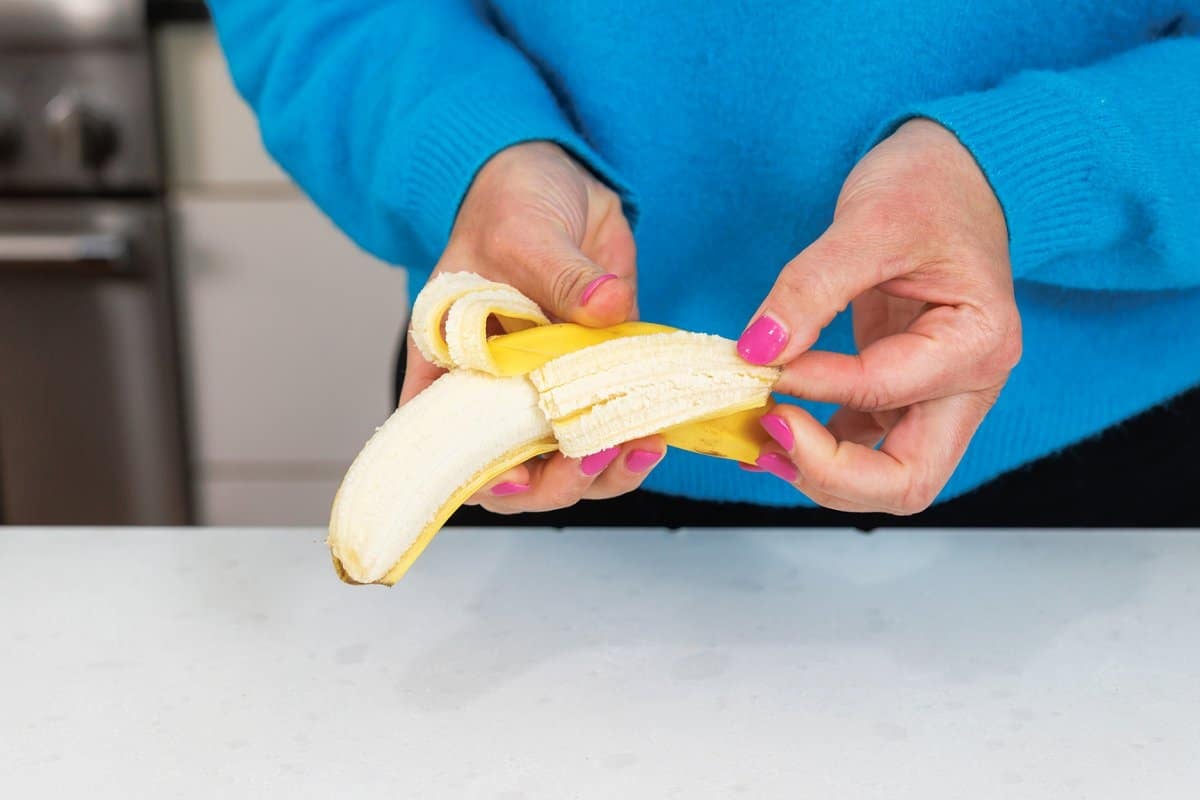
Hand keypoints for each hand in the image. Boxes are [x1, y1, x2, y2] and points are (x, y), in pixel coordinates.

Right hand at [399, 141, 664, 512]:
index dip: (470, 475)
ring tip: (637, 447)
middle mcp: (498, 390)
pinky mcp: (601, 376)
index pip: (443, 445)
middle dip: (554, 481)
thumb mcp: (524, 232)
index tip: (513, 477)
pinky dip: (635, 441)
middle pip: (514, 471)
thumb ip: (561, 275)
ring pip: (569, 463)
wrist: (560, 180)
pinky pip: (614, 428)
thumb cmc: (511, 203)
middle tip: (589, 456)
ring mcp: (551, 389)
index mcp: (452, 365)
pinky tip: (657, 431)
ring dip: (603, 473)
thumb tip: (606, 305)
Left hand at [739, 119, 1021, 513]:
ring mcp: (936, 396)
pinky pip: (862, 445)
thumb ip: (811, 289)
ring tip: (758, 436)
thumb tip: (758, 350)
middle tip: (767, 434)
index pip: (882, 392)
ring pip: (885, 478)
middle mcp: (967, 385)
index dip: (812, 385)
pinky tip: (769, 429)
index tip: (758, 361)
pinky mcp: (902, 391)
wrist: (953, 168)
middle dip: (830, 474)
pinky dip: (817, 448)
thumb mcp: (868, 222)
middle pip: (907, 480)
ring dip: (818, 470)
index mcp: (978, 343)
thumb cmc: (931, 185)